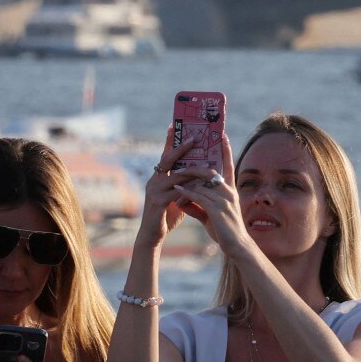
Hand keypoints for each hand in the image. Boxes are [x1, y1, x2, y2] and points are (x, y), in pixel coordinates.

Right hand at [138, 127, 203, 247]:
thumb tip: (200, 175)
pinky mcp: (159, 201)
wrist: (153, 236)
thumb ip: (185, 185)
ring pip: (177, 175)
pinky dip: (191, 187)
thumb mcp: (177, 197)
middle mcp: (154, 180)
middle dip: (182, 147)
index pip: (165, 156)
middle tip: (194, 136)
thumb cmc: (166, 216)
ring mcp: (155, 190)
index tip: (174, 125)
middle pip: (168, 159)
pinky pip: (178, 191)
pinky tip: (201, 185)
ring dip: (194, 168)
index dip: (170, 141)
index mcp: (158, 177)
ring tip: (207, 161)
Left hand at [171, 134, 249, 254]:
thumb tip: (182, 200)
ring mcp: (224, 200)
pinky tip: (177, 190)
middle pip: (211, 171)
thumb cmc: (224, 231)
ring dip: (187, 180)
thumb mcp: (209, 215)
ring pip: (202, 183)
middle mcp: (228, 192)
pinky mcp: (217, 209)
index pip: (228, 166)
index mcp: (229, 191)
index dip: (226, 150)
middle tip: (183, 157)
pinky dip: (187, 192)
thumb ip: (196, 206)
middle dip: (197, 164)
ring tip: (174, 175)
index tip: (223, 135)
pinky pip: (199, 196)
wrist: (236, 246)